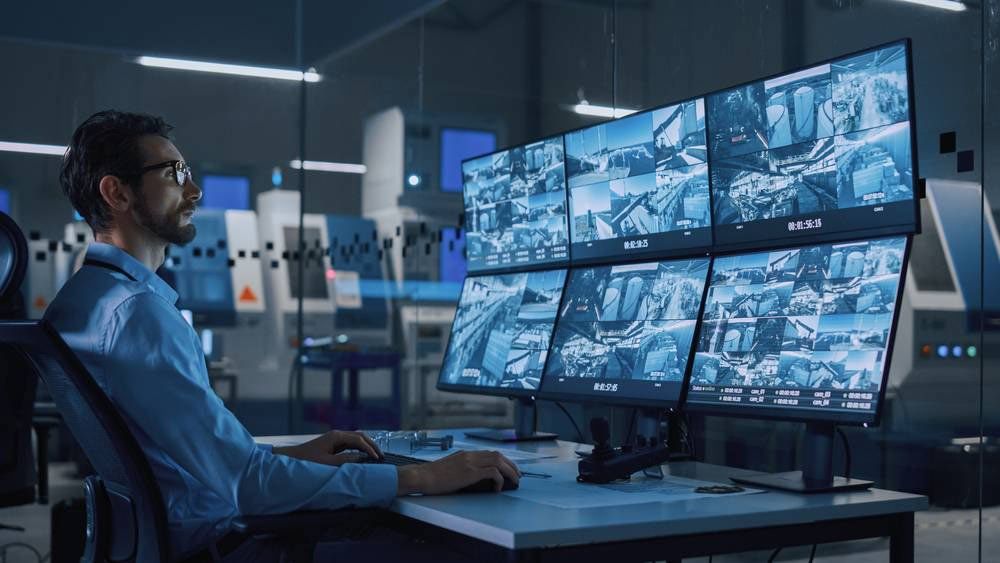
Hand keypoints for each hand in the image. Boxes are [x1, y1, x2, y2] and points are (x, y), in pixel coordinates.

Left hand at [273, 431, 381, 465]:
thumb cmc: (308, 461)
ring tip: (376, 455)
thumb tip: (361, 459)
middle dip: (372, 445)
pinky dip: (360, 448)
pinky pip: (351, 444)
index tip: (377, 459)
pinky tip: (365, 455)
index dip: (370, 449)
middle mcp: (337, 434)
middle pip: (360, 436)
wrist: (292, 458)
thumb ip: (345, 461)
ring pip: (357, 439)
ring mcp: (336, 438)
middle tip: (382, 455)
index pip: (359, 440)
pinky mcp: (334, 443)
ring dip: (367, 446)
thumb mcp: (328, 463)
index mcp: (336, 436)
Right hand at [396, 450, 519, 494]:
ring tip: (514, 481)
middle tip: (518, 475)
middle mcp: (470, 455)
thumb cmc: (432, 477)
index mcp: (466, 454)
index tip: (510, 469)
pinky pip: (492, 472)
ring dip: (510, 471)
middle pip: (498, 455)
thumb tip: (477, 479)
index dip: (504, 461)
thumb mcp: (450, 469)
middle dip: (511, 465)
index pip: (491, 453)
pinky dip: (499, 479)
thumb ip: (464, 469)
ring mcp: (470, 462)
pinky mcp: (470, 472)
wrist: (422, 476)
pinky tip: (498, 488)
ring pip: (498, 461)